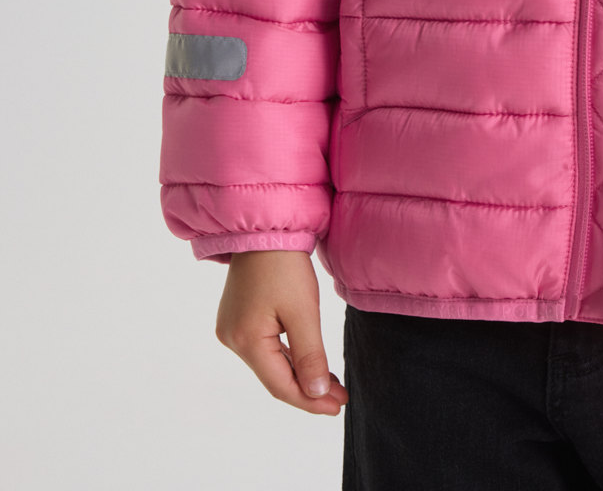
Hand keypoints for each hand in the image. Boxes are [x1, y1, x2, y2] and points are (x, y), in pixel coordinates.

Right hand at [215, 249, 348, 415]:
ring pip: (270, 363)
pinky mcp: (237, 317)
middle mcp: (232, 339)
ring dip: (300, 374)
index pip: (281, 386)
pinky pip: (265, 348)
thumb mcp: (303, 311)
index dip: (310, 401)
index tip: (337, 407)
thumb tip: (316, 394)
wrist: (266, 226)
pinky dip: (288, 357)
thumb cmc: (285, 265)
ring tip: (330, 384)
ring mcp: (232, 328)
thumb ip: (309, 355)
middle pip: (274, 377)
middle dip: (308, 389)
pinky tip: (307, 362)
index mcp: (246, 341)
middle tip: (339, 397)